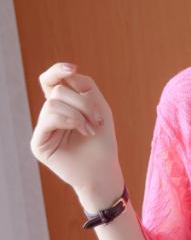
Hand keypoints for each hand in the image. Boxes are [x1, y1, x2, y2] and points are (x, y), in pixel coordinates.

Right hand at [30, 62, 122, 195]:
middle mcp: (49, 117)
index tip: (72, 68)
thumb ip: (85, 87)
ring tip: (90, 129)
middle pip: (57, 91)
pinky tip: (81, 130)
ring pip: (53, 104)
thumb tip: (67, 73)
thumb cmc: (103, 143)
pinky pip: (48, 119)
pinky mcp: (39, 144)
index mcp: (62, 107)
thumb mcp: (100, 109)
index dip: (57, 71)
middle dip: (82, 103)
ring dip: (78, 114)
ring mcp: (43, 130)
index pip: (51, 82)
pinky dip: (67, 120)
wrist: (104, 171)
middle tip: (97, 121)